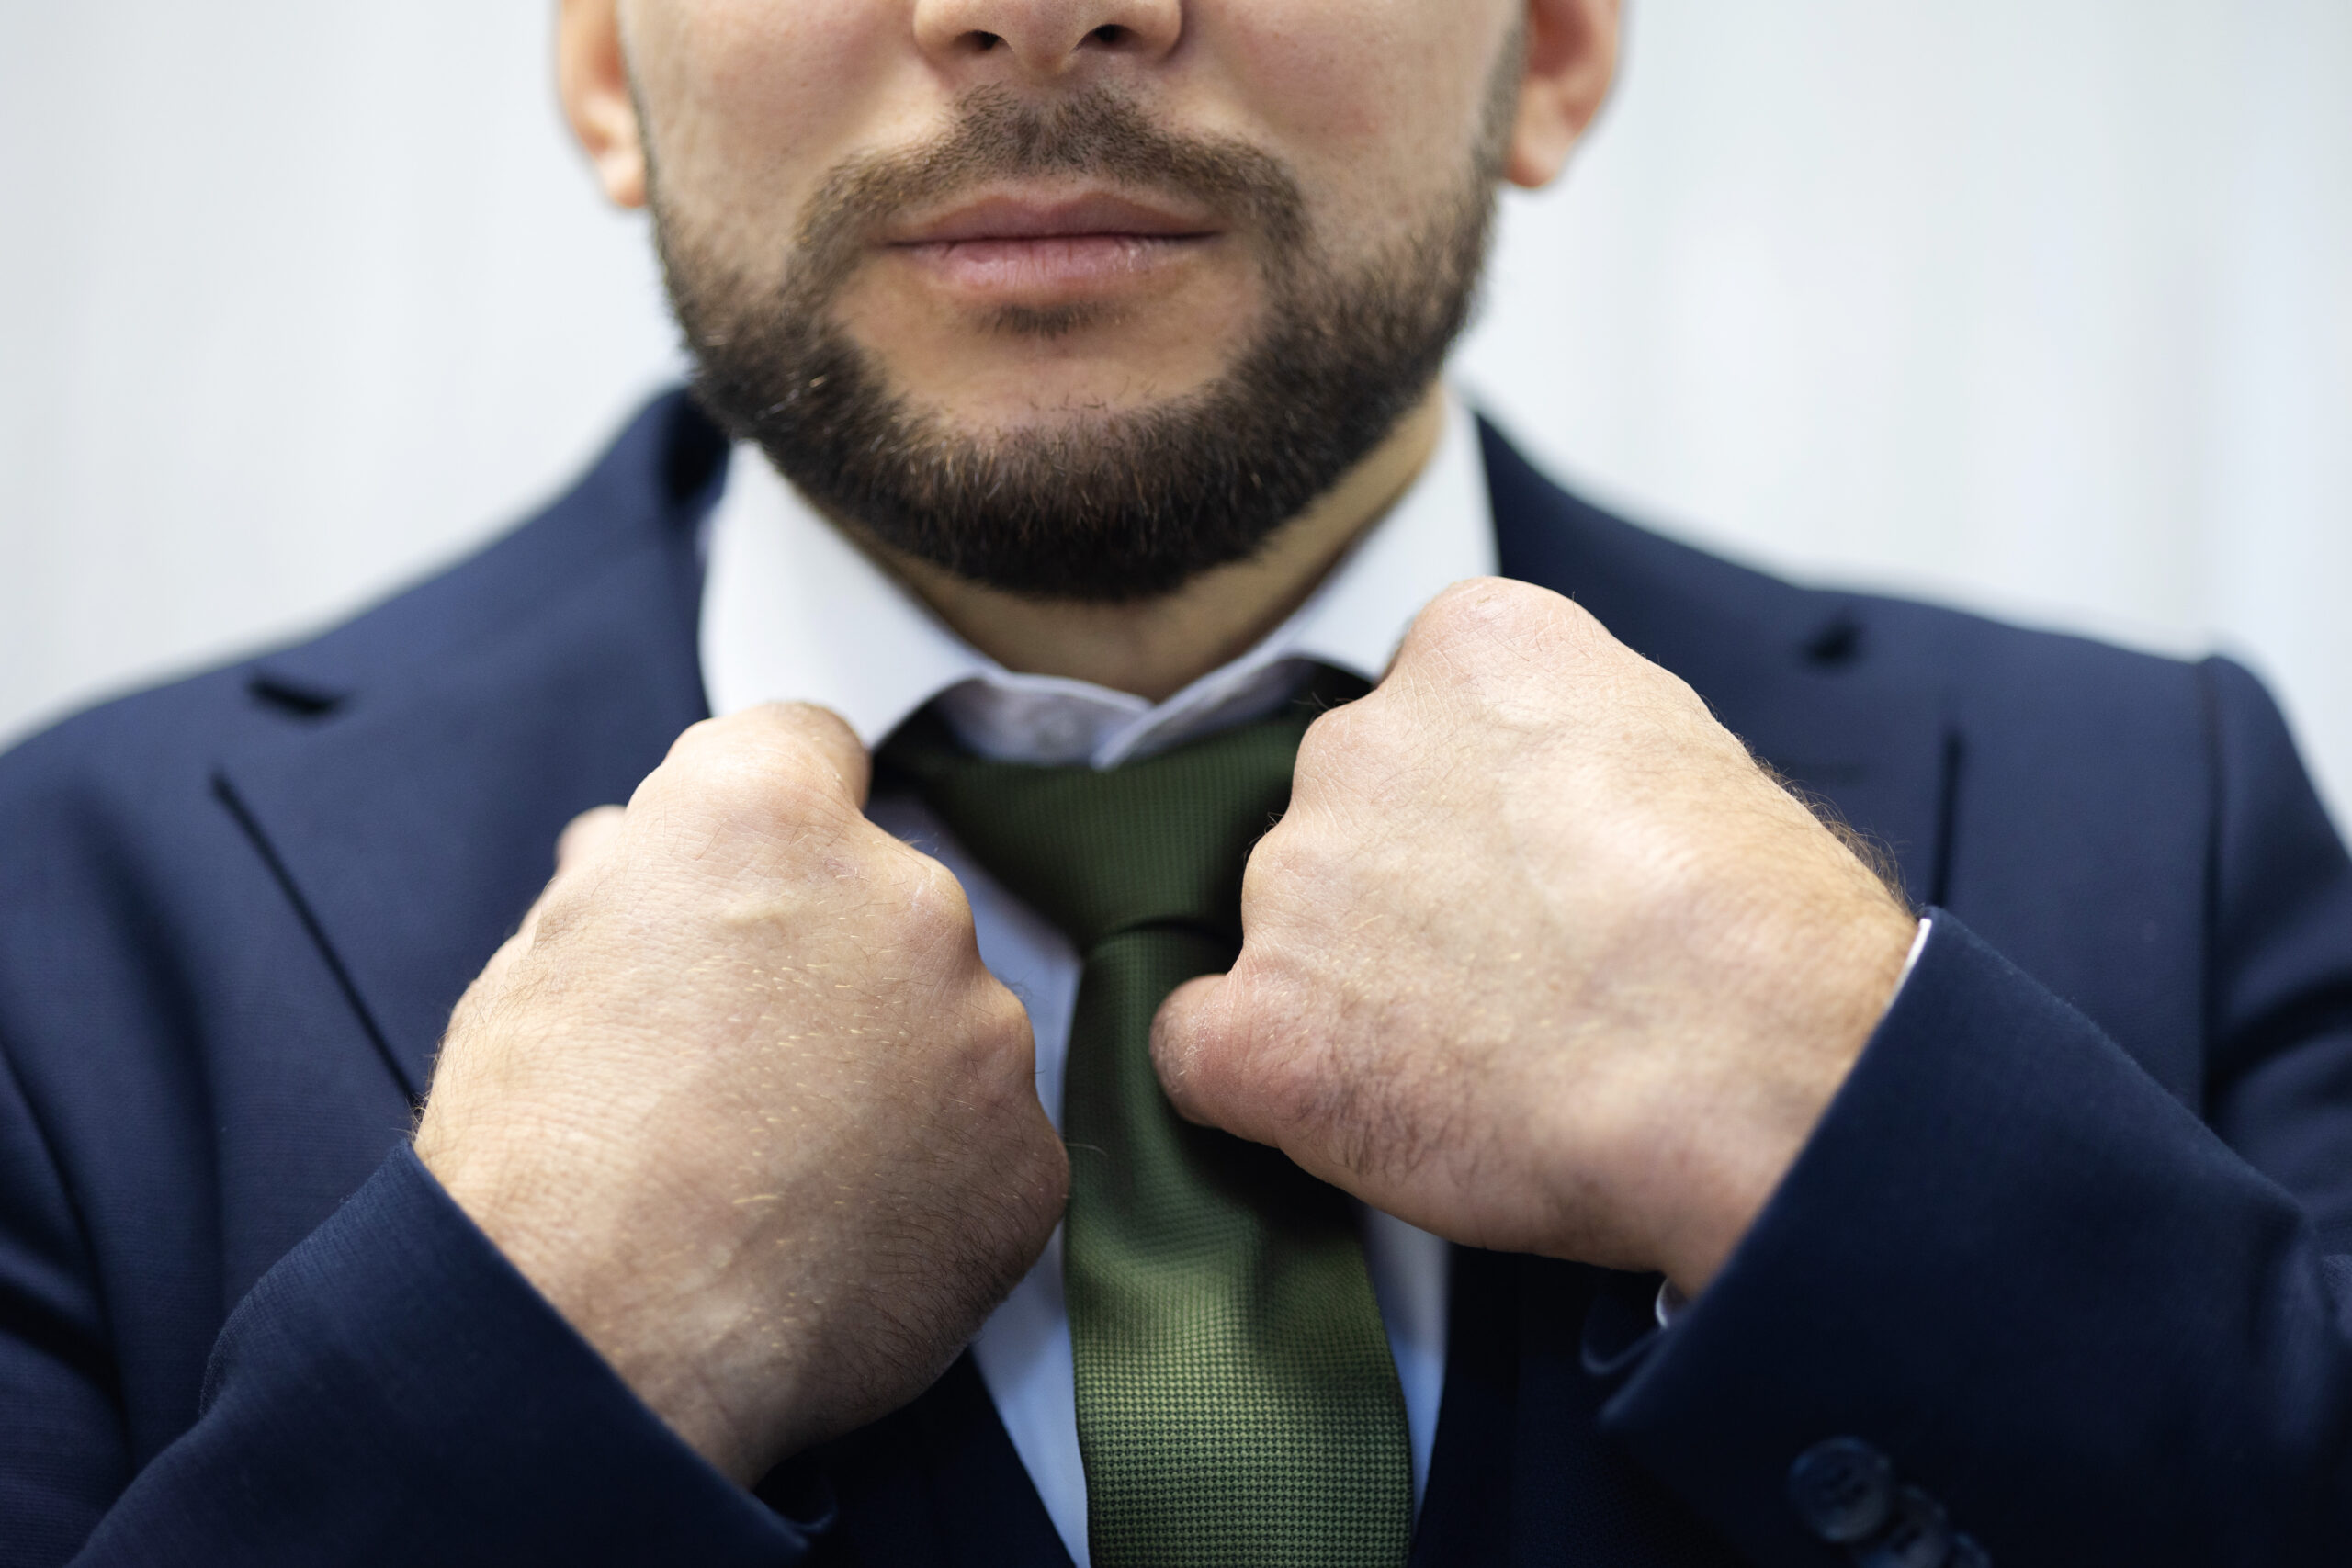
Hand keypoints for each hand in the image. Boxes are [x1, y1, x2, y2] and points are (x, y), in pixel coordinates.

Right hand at [412, 704, 1067, 1484]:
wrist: (600, 1344)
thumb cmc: (544, 1158)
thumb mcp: (532, 973)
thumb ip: (622, 885)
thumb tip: (632, 851)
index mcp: (766, 816)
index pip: (808, 747)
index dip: (774, 819)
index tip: (754, 886)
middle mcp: (903, 893)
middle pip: (888, 899)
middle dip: (835, 963)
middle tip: (749, 1071)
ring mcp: (984, 1026)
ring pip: (950, 1025)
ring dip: (895, 1075)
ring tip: (787, 1176)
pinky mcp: (1029, 1155)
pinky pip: (989, 1147)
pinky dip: (936, 1184)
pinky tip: (843, 1239)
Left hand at [1152, 579, 1915, 1295]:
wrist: (1761, 1072)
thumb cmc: (1768, 939)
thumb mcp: (1688, 756)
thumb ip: (1566, 753)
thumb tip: (1537, 813)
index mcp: (1473, 650)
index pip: (1417, 719)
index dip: (1467, 819)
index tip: (1516, 877)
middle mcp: (1358, 742)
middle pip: (1339, 823)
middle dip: (1401, 902)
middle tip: (1508, 985)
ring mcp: (1293, 882)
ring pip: (1282, 935)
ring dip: (1345, 995)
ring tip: (1480, 1065)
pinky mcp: (1258, 1023)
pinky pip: (1201, 1049)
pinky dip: (1262, 1085)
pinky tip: (1356, 1111)